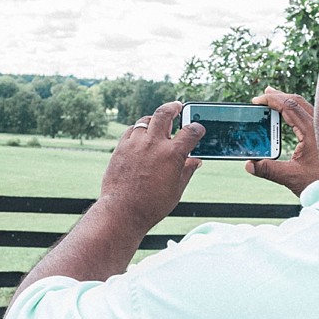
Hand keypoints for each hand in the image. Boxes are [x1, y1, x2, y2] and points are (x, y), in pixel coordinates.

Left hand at [98, 101, 204, 235]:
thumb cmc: (152, 205)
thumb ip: (187, 171)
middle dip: (173, 107)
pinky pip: (131, 131)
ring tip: (158, 123)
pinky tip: (141, 135)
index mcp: (172, 154)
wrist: (122, 211)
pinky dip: (138, 130)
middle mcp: (154, 144)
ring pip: (146, 120)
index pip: (191, 131)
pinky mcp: (120, 148)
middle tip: (177, 107)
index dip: (197, 128)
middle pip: (164, 113)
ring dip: (154, 120)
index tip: (198, 129)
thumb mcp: (176, 190)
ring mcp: (135, 144)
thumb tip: (196, 161)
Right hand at [245, 87, 318, 196]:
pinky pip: (310, 116)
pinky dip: (297, 111)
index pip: (289, 106)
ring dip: (288, 102)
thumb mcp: (291, 177)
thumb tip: (249, 165)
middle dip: (279, 96)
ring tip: (275, 101)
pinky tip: (291, 119)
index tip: (257, 100)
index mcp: (311, 131)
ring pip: (305, 107)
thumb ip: (268, 170)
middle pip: (297, 102)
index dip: (272, 100)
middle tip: (264, 95)